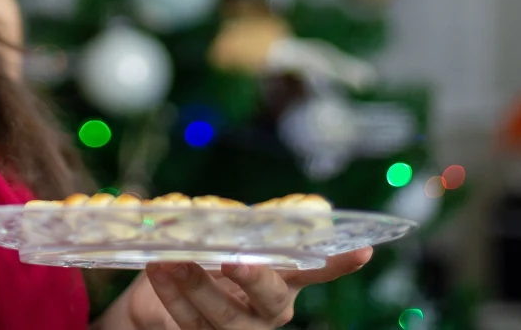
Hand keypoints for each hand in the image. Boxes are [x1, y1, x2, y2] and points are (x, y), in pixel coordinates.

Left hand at [115, 249, 371, 329]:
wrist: (160, 297)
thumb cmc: (201, 261)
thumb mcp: (216, 241)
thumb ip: (223, 228)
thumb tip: (202, 203)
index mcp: (282, 280)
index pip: (316, 269)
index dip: (338, 263)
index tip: (362, 249)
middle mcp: (268, 308)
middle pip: (269, 298)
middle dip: (252, 278)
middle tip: (231, 258)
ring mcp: (239, 329)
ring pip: (222, 315)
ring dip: (193, 284)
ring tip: (168, 258)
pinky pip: (188, 321)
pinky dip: (170, 295)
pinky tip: (157, 272)